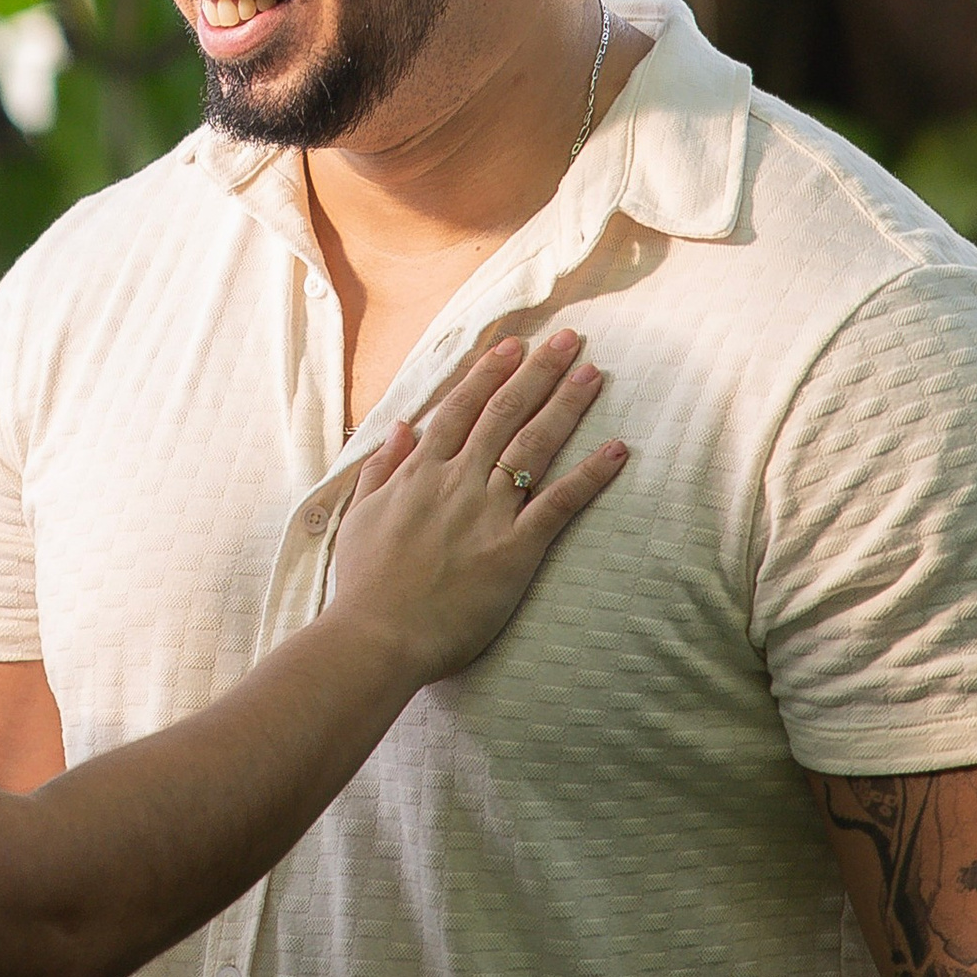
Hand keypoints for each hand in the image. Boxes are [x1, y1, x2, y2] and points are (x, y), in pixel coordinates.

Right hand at [327, 330, 623, 685]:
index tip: (513, 344)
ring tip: (594, 373)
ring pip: (533, 445)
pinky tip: (617, 451)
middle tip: (568, 339)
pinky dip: (590, 474)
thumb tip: (402, 426)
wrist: (376, 637)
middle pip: (504, 413)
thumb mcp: (359, 517)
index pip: (460, 409)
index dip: (489, 373)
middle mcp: (456, 481)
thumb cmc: (364, 585)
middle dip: (538, 372)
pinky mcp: (514, 550)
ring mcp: (487, 513)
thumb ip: (381, 468)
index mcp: (420, 473)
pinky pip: (559, 503)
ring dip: (566, 405)